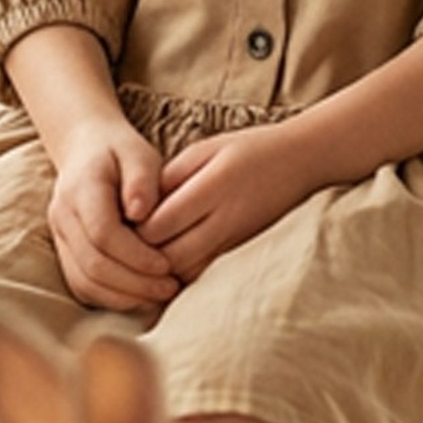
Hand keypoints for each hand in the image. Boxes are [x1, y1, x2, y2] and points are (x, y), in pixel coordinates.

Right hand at [47, 116, 176, 312]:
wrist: (86, 148)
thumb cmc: (120, 151)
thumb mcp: (138, 153)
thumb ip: (142, 179)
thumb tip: (142, 214)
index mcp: (80, 188)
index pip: (103, 233)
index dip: (136, 255)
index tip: (167, 264)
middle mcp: (62, 215)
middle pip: (93, 264)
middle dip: (135, 283)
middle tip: (170, 287)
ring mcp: (59, 237)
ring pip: (85, 282)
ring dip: (124, 297)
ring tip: (160, 295)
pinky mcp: (65, 253)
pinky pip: (83, 286)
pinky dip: (112, 298)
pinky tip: (141, 296)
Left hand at [135, 123, 319, 281]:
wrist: (301, 163)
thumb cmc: (249, 149)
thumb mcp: (206, 149)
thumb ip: (171, 176)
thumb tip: (139, 206)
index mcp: (212, 188)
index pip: (161, 224)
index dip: (136, 228)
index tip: (121, 220)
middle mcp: (224, 220)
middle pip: (170, 256)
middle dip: (143, 255)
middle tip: (125, 243)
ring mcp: (235, 241)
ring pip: (187, 272)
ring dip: (162, 269)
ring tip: (143, 254)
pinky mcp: (240, 252)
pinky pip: (204, 273)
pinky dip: (183, 272)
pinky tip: (169, 260)